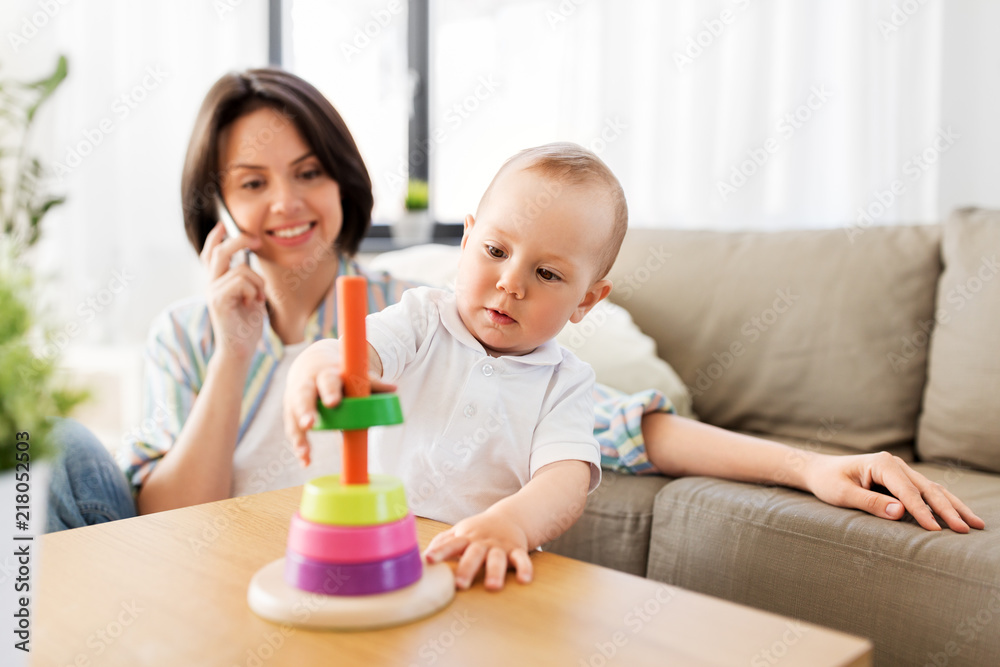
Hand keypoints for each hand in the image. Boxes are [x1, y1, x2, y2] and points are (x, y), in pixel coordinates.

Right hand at [201, 221, 264, 361]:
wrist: (240, 350)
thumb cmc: (247, 326)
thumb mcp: (251, 297)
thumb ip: (247, 280)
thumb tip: (250, 259)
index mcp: (217, 282)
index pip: (210, 254)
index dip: (215, 237)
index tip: (224, 224)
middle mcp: (211, 285)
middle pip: (219, 252)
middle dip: (239, 241)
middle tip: (256, 240)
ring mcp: (212, 292)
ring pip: (240, 269)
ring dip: (258, 282)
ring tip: (259, 297)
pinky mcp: (218, 301)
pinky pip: (242, 282)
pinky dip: (254, 290)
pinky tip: (254, 303)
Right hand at [282, 340, 393, 466]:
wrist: (310, 364)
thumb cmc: (337, 373)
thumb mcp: (351, 374)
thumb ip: (370, 382)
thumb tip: (394, 389)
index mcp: (326, 374)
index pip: (327, 380)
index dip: (329, 391)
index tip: (333, 403)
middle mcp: (307, 385)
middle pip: (303, 396)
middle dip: (305, 410)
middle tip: (309, 424)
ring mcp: (295, 399)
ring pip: (293, 416)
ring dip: (298, 435)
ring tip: (305, 452)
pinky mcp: (290, 412)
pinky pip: (292, 430)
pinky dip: (299, 446)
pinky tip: (305, 461)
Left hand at [424, 510, 532, 590]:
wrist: (511, 516)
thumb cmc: (479, 530)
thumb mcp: (460, 531)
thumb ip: (442, 542)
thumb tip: (419, 556)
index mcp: (466, 538)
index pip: (450, 544)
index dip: (439, 552)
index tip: (428, 560)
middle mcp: (482, 542)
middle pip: (474, 554)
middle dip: (467, 569)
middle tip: (459, 584)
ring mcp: (500, 546)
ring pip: (498, 558)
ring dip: (495, 571)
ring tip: (492, 587)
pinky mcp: (516, 550)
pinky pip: (522, 559)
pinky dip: (525, 569)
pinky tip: (524, 580)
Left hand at [802, 451, 985, 531]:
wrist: (819, 470)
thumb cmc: (828, 481)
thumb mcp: (842, 494)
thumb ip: (870, 503)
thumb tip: (900, 512)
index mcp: (882, 463)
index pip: (908, 491)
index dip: (923, 512)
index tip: (937, 530)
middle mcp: (896, 464)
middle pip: (929, 489)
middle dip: (950, 510)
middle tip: (968, 529)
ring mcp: (901, 471)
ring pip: (934, 489)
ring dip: (954, 507)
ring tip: (976, 524)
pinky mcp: (902, 479)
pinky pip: (926, 492)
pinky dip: (944, 504)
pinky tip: (959, 515)